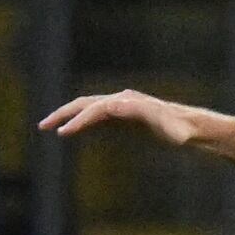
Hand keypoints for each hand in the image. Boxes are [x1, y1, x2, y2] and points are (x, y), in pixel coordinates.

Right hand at [39, 89, 198, 145]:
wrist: (191, 127)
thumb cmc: (182, 130)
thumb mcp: (170, 128)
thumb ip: (152, 117)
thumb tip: (118, 106)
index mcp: (130, 103)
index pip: (96, 109)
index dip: (79, 120)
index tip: (62, 133)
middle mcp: (123, 101)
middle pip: (86, 104)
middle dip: (64, 114)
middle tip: (43, 126)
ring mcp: (122, 107)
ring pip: (88, 109)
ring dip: (69, 116)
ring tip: (48, 127)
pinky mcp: (123, 118)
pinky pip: (96, 118)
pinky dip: (81, 122)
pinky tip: (70, 131)